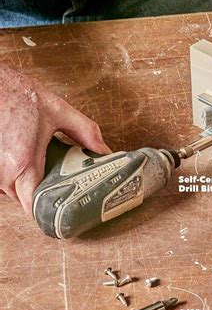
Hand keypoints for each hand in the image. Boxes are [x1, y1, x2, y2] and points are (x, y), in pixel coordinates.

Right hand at [0, 64, 110, 214]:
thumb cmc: (17, 95)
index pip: (33, 206)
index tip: (63, 214)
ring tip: (45, 169)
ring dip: (29, 183)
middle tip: (63, 185)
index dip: (49, 213)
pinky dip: (17, 174)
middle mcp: (3, 170)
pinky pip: (4, 179)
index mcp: (23, 163)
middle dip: (45, 194)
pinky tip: (28, 159)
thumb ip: (86, 132)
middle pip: (26, 200)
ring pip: (14, 190)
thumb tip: (104, 151)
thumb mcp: (58, 111)